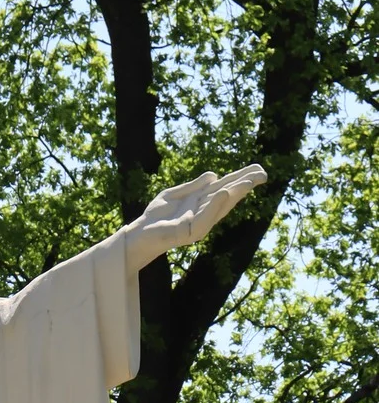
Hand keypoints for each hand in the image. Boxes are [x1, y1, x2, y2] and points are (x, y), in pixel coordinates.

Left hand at [124, 165, 265, 273]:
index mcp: (202, 203)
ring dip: (236, 193)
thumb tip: (215, 175)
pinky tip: (224, 193)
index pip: (226, 188)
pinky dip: (214, 206)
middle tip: (263, 174)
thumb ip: (193, 186)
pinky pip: (204, 219)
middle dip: (245, 186)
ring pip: (220, 207)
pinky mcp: (188, 233)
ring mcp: (198, 224)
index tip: (257, 169)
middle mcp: (204, 213)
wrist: (139, 233)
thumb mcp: (174, 194)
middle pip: (228, 197)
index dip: (241, 179)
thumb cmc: (157, 216)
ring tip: (249, 181)